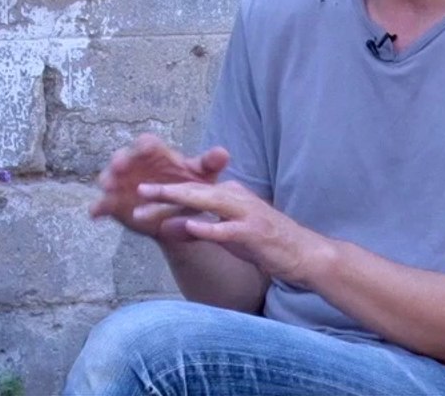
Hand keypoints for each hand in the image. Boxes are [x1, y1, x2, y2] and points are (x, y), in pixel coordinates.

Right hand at [90, 133, 228, 240]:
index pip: (147, 143)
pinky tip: (95, 213)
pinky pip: (103, 203)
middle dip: (120, 161)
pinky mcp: (116, 203)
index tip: (146, 147)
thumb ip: (209, 164)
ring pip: (109, 178)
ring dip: (107, 181)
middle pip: (122, 157)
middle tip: (119, 168)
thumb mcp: (203, 176)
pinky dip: (98, 207)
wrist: (181, 215)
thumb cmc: (192, 186)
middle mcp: (135, 165)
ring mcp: (123, 184)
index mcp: (156, 154)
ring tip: (108, 188)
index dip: (146, 144)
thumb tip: (223, 152)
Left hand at [137, 180, 329, 285]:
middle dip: (165, 190)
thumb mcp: (229, 236)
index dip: (167, 192)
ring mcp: (246, 213)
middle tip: (139, 189)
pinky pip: (226, 228)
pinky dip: (207, 226)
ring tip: (154, 199)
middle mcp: (237, 198)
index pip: (194, 190)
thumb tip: (170, 227)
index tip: (143, 193)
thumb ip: (200, 229)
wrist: (305, 254)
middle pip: (195, 191)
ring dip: (178, 200)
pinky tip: (189, 225)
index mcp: (231, 195)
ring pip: (207, 201)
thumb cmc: (266, 244)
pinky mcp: (254, 232)